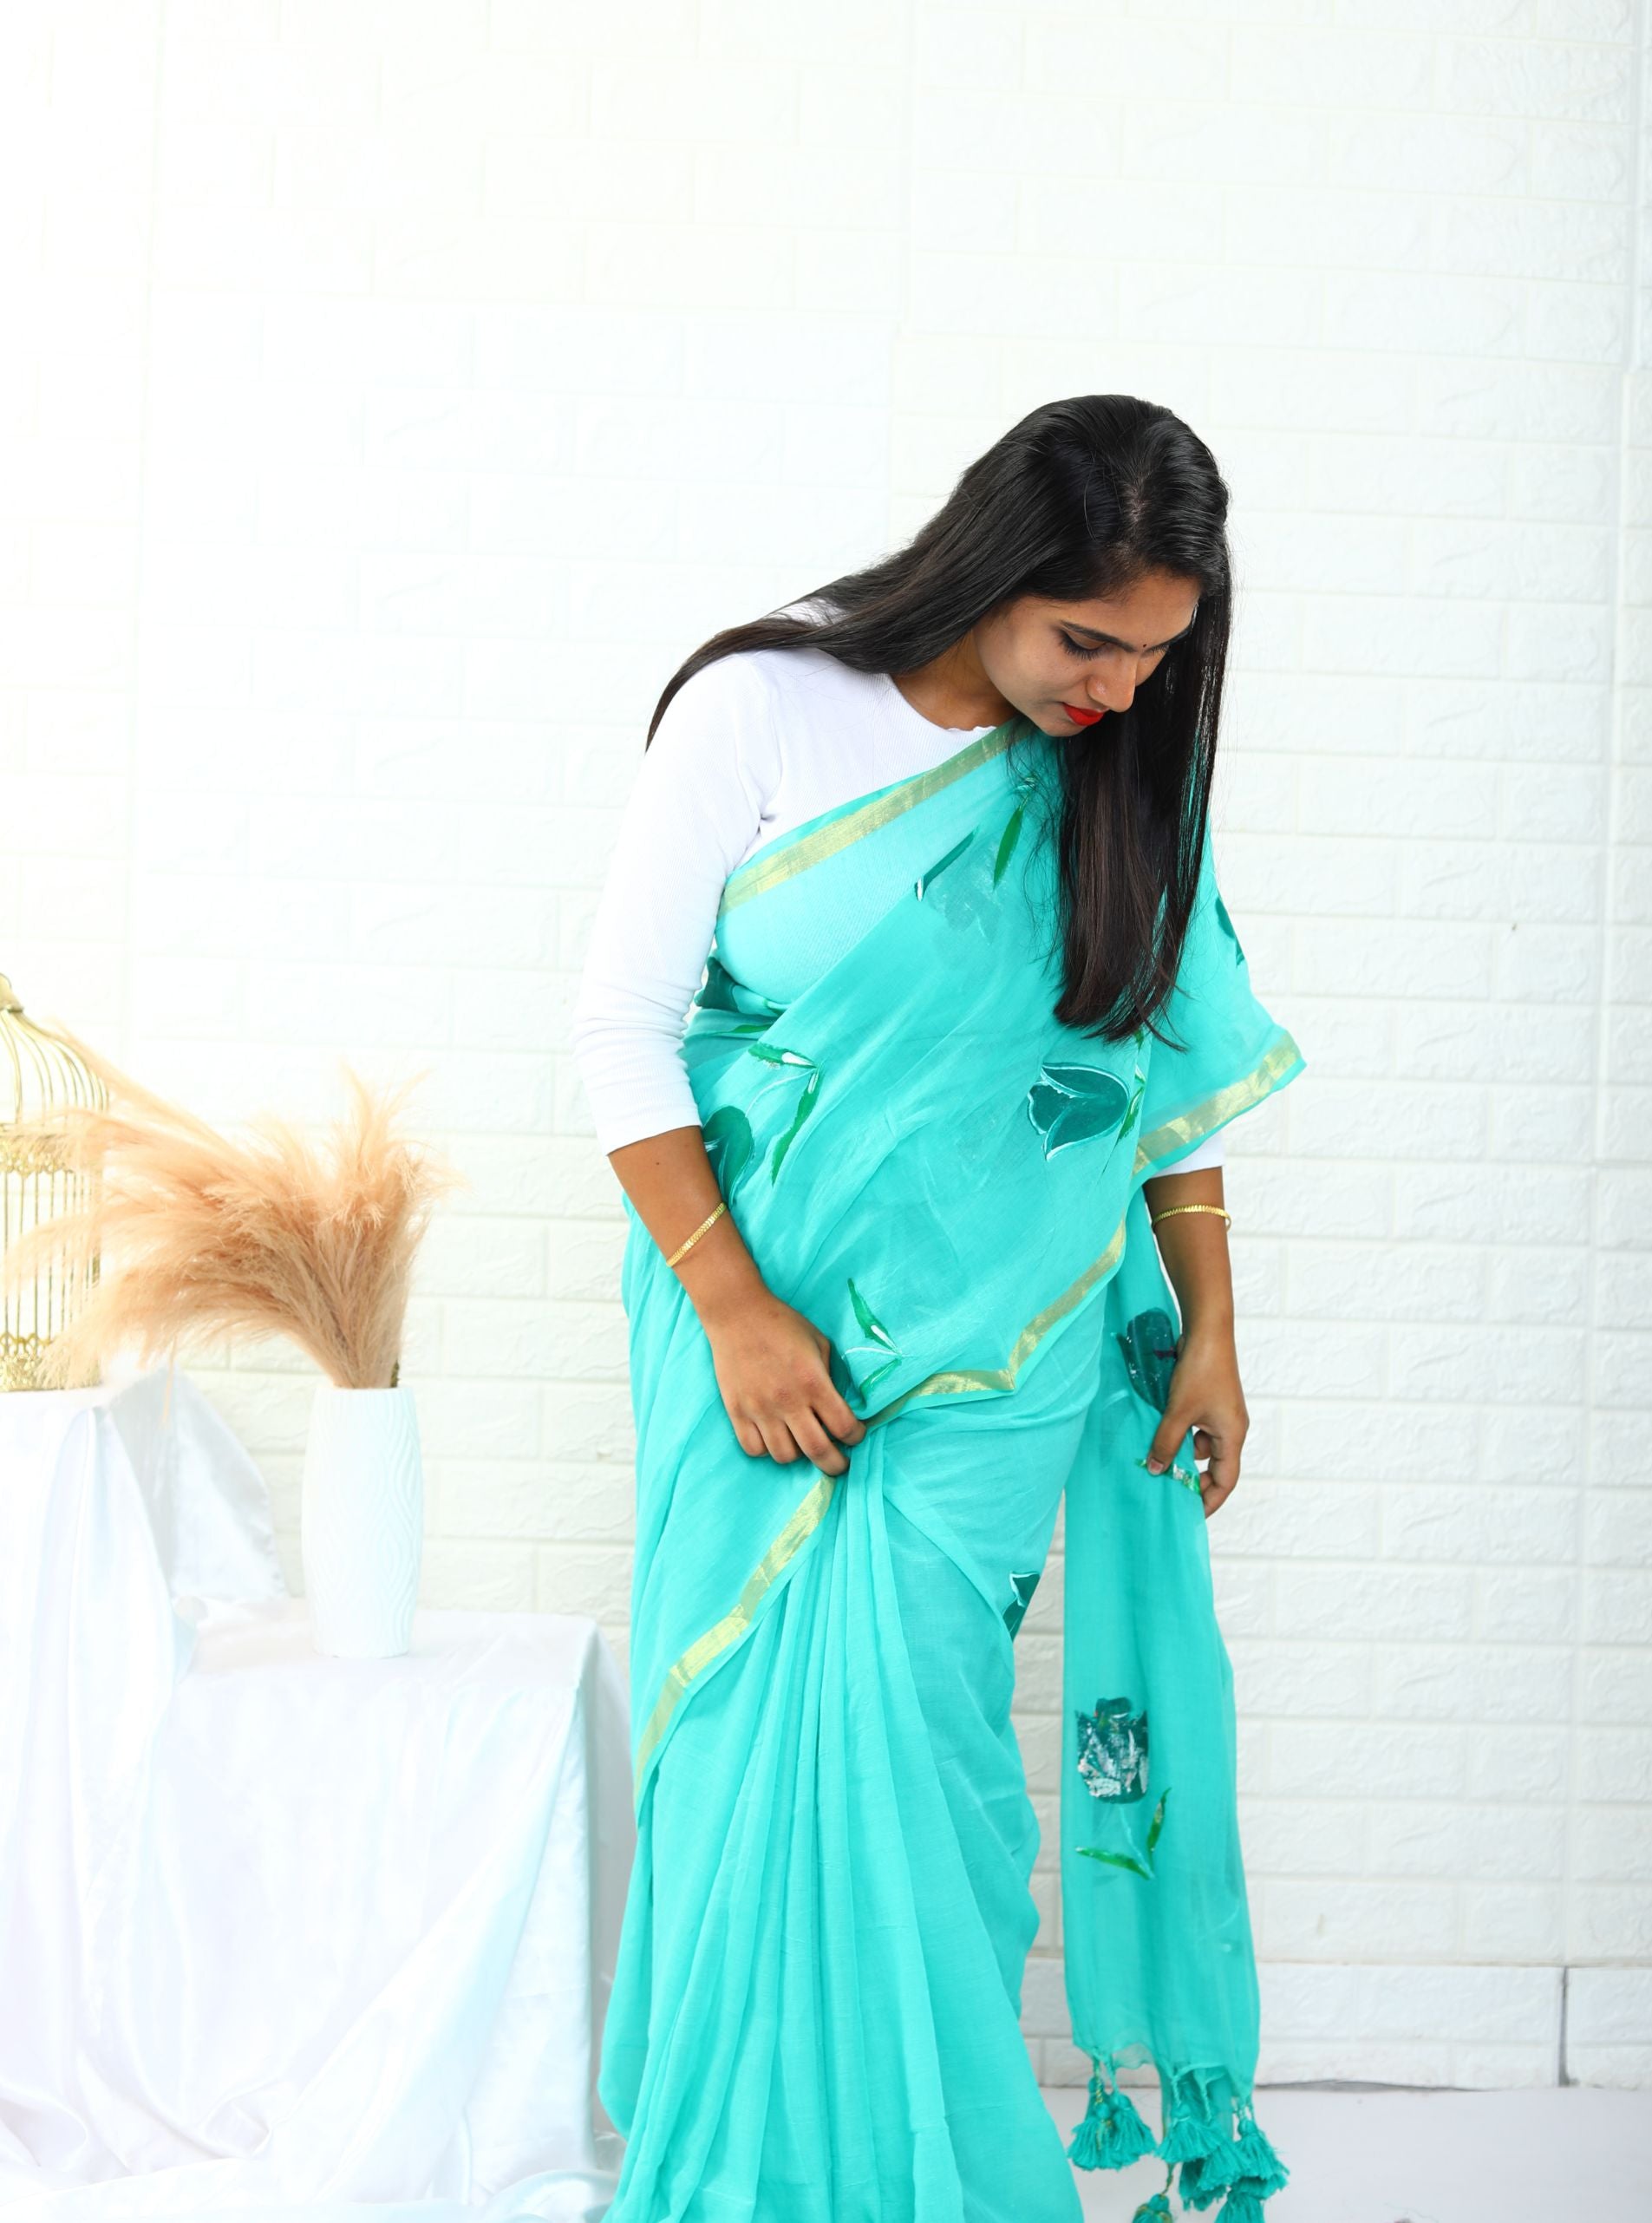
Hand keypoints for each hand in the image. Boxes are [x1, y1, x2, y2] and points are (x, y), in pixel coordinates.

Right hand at [703, 1288, 866, 1477]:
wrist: (738, 1314)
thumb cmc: (783, 1325)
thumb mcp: (820, 1343)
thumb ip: (832, 1376)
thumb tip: (842, 1405)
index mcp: (813, 1381)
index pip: (843, 1426)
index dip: (856, 1436)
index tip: (855, 1435)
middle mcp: (787, 1400)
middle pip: (818, 1451)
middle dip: (835, 1464)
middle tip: (839, 1463)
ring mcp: (759, 1409)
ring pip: (784, 1455)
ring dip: (799, 1455)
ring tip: (803, 1443)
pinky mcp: (736, 1411)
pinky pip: (753, 1449)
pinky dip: (767, 1449)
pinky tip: (775, 1437)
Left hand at [1143, 1321, 1248, 1518]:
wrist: (1207, 1330)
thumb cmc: (1199, 1371)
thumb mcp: (1179, 1412)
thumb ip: (1166, 1443)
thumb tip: (1155, 1470)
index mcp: (1232, 1435)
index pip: (1225, 1481)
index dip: (1209, 1501)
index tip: (1190, 1514)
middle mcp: (1231, 1428)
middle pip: (1215, 1466)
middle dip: (1193, 1479)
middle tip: (1167, 1489)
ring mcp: (1220, 1413)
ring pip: (1201, 1445)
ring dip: (1182, 1453)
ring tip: (1156, 1459)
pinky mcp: (1209, 1400)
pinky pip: (1195, 1427)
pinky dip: (1180, 1433)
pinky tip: (1160, 1431)